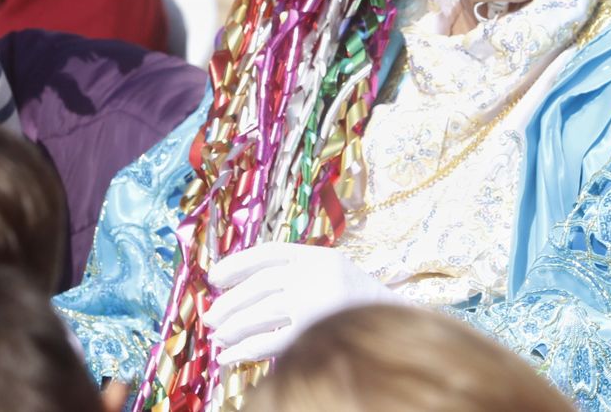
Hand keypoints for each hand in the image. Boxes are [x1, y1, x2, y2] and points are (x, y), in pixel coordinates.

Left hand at [203, 243, 400, 366]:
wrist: (401, 329)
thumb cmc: (361, 305)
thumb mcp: (335, 273)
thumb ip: (301, 273)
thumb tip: (243, 287)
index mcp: (319, 255)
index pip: (269, 252)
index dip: (238, 263)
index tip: (215, 277)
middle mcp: (316, 274)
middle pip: (260, 285)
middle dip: (230, 302)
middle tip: (210, 317)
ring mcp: (316, 303)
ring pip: (261, 313)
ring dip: (234, 327)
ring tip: (218, 337)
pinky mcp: (315, 333)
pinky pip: (270, 342)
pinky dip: (246, 350)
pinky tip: (230, 358)